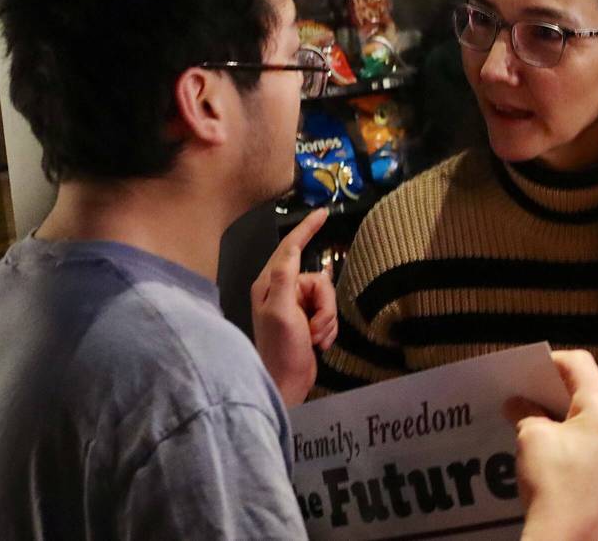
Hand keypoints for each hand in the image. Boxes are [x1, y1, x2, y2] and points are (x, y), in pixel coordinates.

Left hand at [251, 209, 337, 406]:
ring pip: (326, 296)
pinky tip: (318, 342)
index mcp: (269, 284)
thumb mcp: (281, 311)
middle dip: (324, 304)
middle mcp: (280, 291)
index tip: (323, 213)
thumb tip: (292, 248)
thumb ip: (285, 278)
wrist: (287, 384)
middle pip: (317, 278)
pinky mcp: (306, 319)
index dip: (306, 229)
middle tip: (315, 326)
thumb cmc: (280, 349)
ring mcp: (294, 306)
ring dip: (326, 319)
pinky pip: (328, 312)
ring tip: (315, 337)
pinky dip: (328, 327)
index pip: (290, 247)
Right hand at [506, 350, 597, 540]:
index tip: (536, 371)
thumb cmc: (551, 486)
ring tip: (555, 438)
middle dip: (565, 400)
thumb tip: (518, 403)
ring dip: (581, 426)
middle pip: (596, 398)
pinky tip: (573, 464)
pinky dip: (595, 450)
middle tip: (539, 405)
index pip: (581, 366)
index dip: (555, 362)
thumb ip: (527, 411)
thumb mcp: (531, 438)